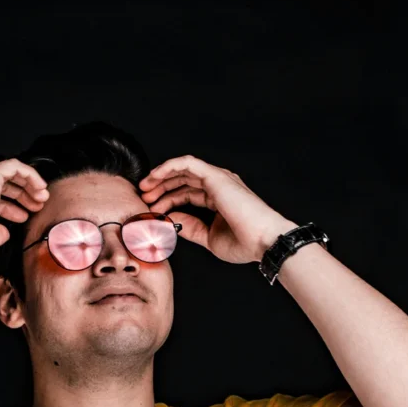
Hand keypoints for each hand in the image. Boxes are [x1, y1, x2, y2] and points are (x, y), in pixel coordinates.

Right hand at [0, 158, 48, 270]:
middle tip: (37, 206)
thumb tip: (4, 231)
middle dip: (22, 194)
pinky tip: (40, 187)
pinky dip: (30, 174)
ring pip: (8, 172)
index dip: (12, 206)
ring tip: (41, 199)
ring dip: (28, 185)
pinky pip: (14, 166)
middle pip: (1, 184)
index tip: (24, 216)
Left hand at [138, 154, 295, 264]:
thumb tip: (170, 217)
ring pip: (183, 169)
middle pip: (183, 180)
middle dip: (160, 187)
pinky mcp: (216, 176)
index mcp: (218, 200)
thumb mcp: (209, 238)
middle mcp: (219, 186)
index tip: (152, 210)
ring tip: (146, 187)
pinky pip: (188, 163)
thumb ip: (190, 227)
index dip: (167, 200)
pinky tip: (155, 176)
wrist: (263, 241)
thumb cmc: (245, 243)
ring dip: (162, 177)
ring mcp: (218, 179)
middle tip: (144, 197)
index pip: (187, 194)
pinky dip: (169, 166)